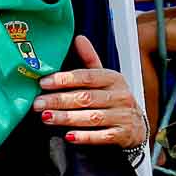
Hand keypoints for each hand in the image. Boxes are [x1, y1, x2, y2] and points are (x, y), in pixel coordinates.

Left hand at [34, 35, 146, 149]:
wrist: (137, 126)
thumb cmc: (114, 99)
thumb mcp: (105, 78)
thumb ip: (90, 60)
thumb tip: (78, 38)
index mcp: (113, 79)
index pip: (87, 76)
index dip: (64, 79)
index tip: (43, 83)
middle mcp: (120, 96)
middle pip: (86, 97)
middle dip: (59, 100)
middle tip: (38, 103)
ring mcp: (123, 116)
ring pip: (92, 117)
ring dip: (67, 118)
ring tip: (46, 117)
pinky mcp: (123, 135)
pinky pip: (103, 137)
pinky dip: (85, 137)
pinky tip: (69, 136)